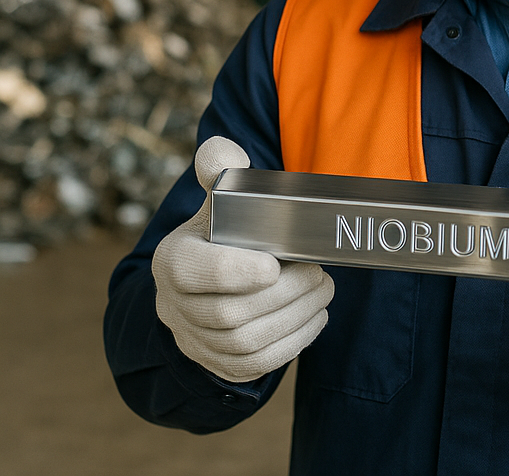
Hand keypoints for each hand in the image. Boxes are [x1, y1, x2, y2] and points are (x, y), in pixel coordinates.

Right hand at [152, 136, 334, 382]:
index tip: (274, 263)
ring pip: (245, 343)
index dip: (233, 272)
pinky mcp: (220, 364)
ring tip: (323, 288)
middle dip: (282, 294)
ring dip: (294, 316)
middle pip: (227, 314)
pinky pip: (256, 365)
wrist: (211, 281)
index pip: (191, 272)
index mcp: (173, 259)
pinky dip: (293, 342)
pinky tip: (315, 315)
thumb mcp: (218, 196)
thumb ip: (220, 165)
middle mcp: (175, 305)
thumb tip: (228, 155)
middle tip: (319, 272)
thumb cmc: (223, 229)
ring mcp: (194, 340)